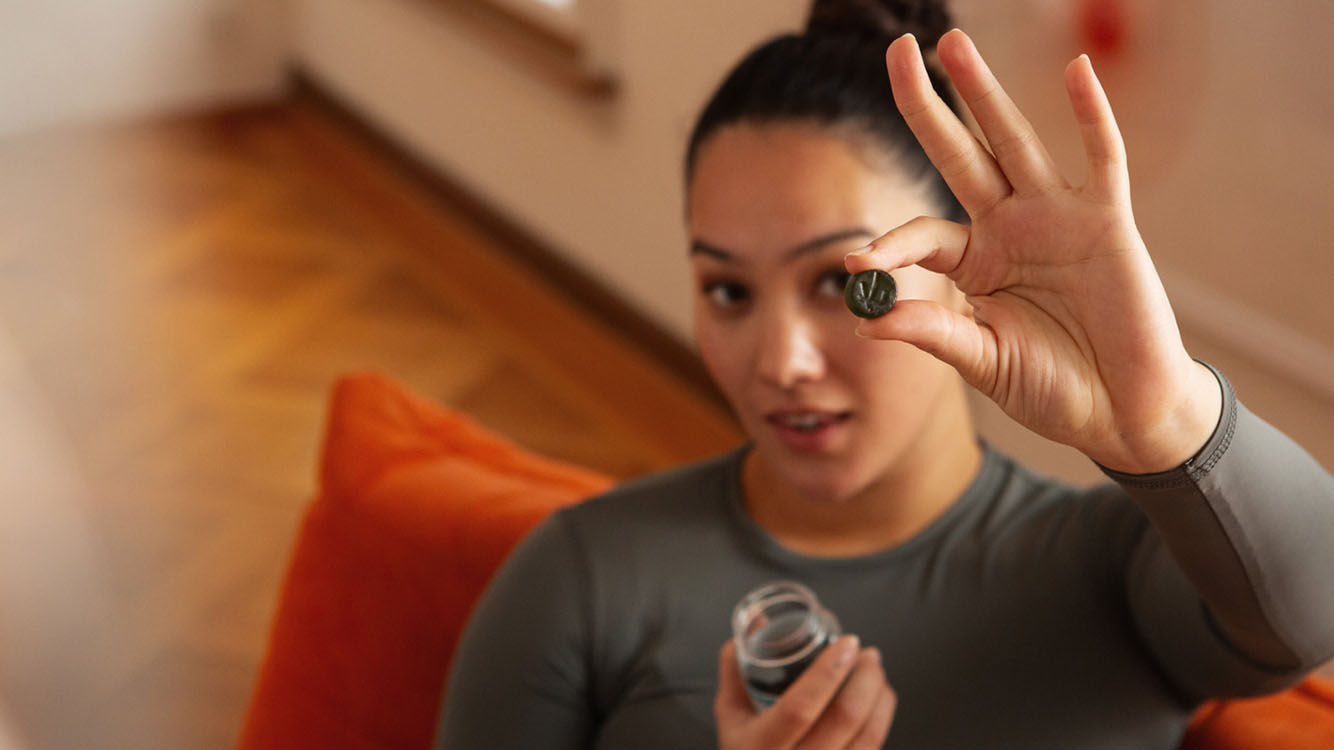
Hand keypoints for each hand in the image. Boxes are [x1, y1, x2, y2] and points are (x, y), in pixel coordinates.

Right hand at [715, 635, 895, 749]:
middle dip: (865, 677)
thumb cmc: (746, 748)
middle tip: (867, 654)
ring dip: (880, 697)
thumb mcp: (730, 714)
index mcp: (760, 747)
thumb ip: (737, 667)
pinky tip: (878, 701)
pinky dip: (881, 719)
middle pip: (844, 719)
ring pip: (869, 736)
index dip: (828, 672)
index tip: (846, 644)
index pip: (799, 708)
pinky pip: (873, 748)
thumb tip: (756, 622)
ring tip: (875, 673)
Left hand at [845, 30, 1220, 473]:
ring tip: (953, 43)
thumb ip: (932, 334)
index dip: (890, 246)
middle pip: (960, 155)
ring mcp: (1057, 219)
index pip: (923, 235)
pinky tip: (1074, 70)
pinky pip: (1101, 159)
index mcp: (975, 261)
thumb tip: (867, 322)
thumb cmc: (1051, 387)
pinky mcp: (1107, 222)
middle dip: (928, 106)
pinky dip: (1090, 116)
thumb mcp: (982, 361)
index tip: (857, 265)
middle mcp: (1010, 227)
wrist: (1122, 413)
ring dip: (984, 94)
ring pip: (1015, 142)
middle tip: (896, 50)